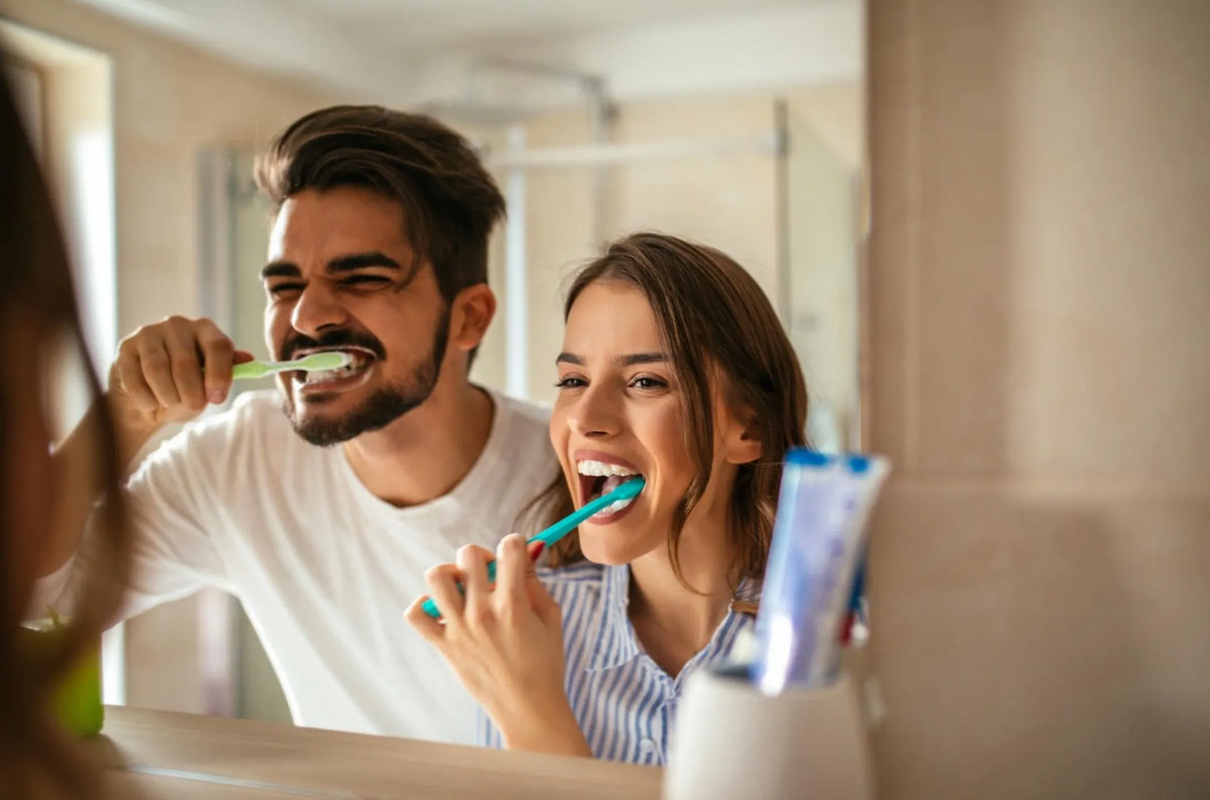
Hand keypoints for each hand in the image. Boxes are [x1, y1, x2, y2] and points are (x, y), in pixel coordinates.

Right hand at [108, 316, 252, 434]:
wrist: (147, 399)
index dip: (219, 374)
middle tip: (193, 406)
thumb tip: (248, 359)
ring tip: (170, 403)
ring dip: (167, 396)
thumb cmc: (186, 388)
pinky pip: (135, 377)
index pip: (218, 346)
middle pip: (186, 363)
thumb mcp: (211, 382)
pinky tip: (150, 404)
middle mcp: (177, 325)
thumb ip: (228, 371)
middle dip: (190, 393)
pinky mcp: (125, 347)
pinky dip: (145, 398)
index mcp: (206, 329)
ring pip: (158, 370)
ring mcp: (149, 333)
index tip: (216, 399)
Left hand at [406, 534, 589, 756]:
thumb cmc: (545, 664)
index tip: (516, 553)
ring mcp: (459, 628)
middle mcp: (481, 612)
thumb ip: (535, 581)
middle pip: (468, 554)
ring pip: (437, 577)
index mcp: (513, 603)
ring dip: (451, 574)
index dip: (516, 544)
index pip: (509, 547)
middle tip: (490, 574)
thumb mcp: (550, 617)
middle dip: (482, 556)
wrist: (528, 708)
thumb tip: (527, 549)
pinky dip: (424, 605)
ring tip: (464, 588)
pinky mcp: (444, 645)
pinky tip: (442, 608)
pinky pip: (416, 614)